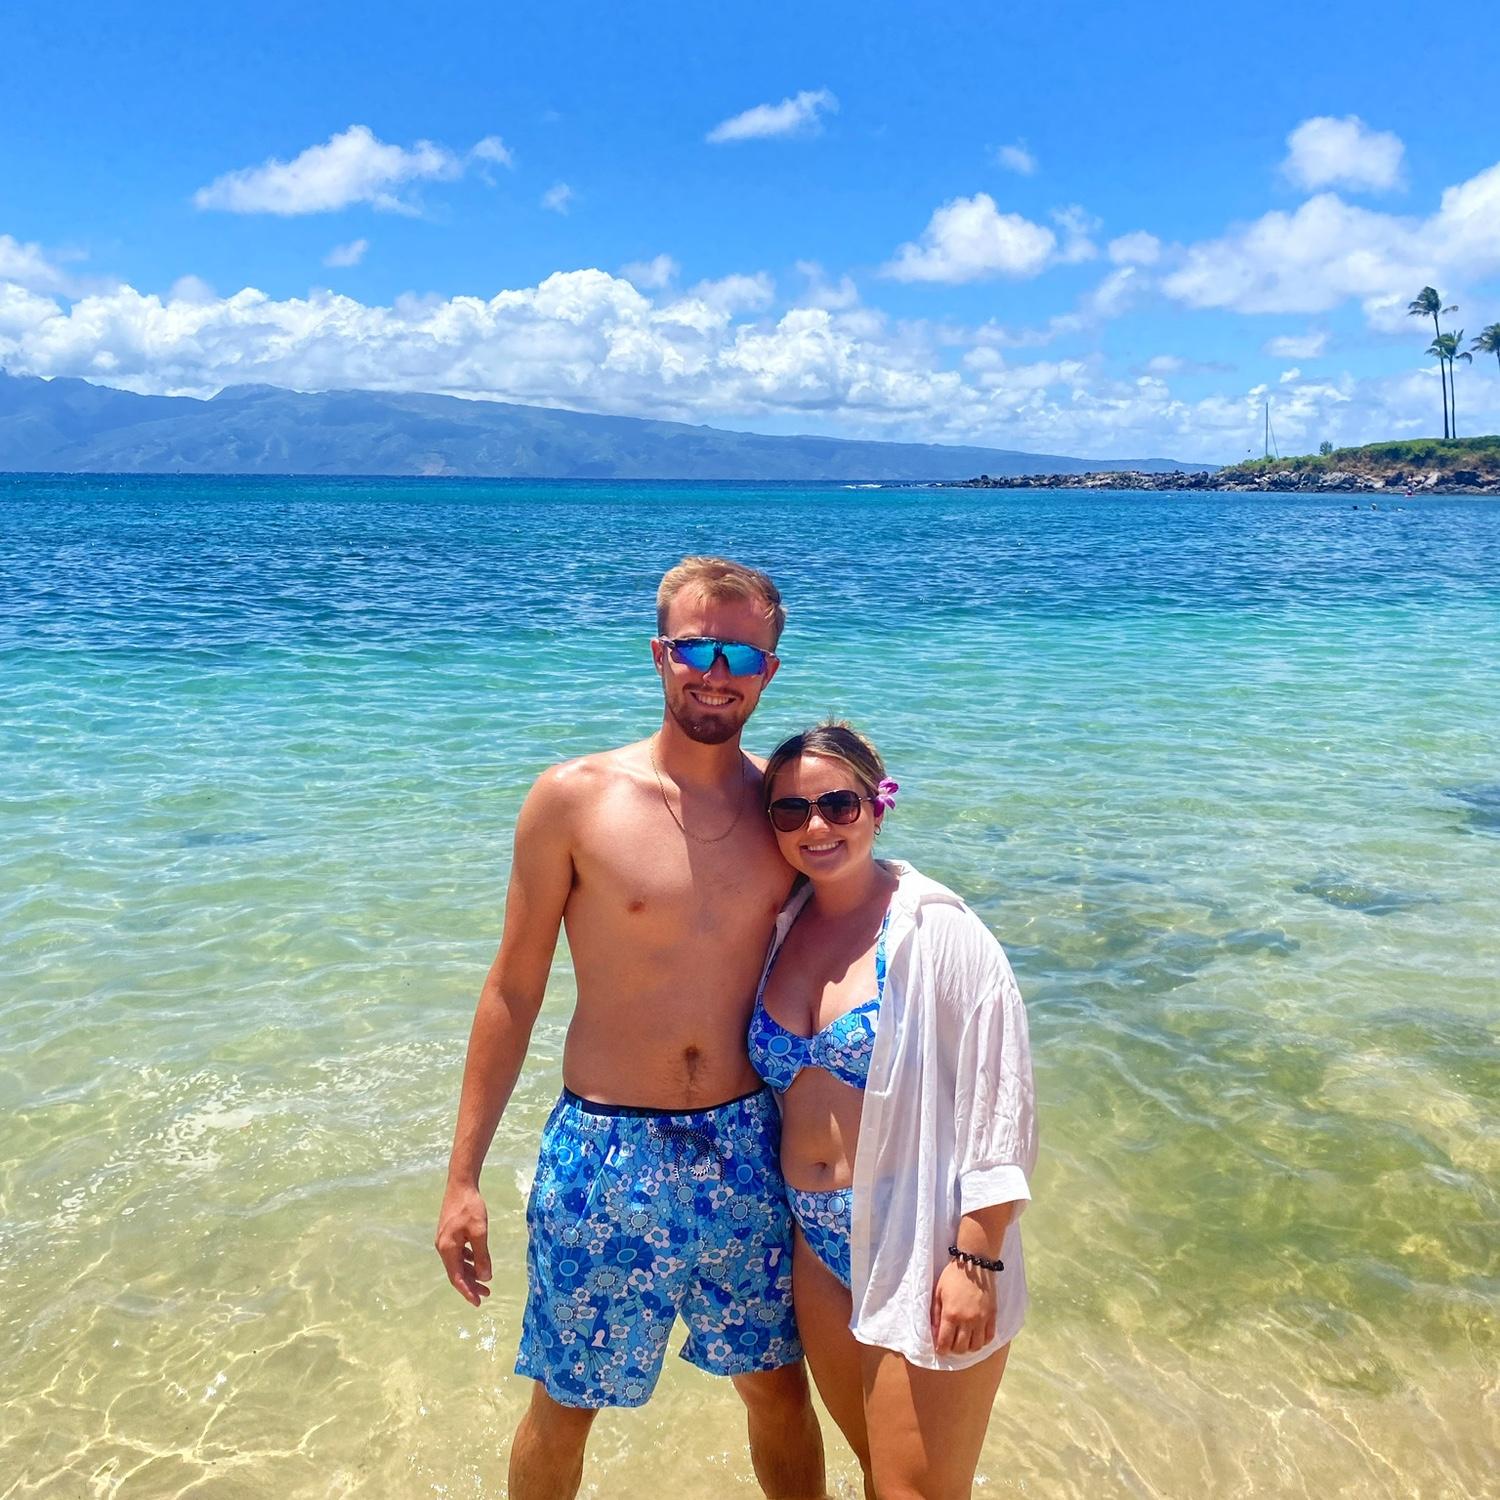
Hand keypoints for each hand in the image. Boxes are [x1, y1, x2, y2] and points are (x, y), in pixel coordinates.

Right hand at [435, 1180, 491, 1305]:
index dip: (468, 1291)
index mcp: (448, 1249)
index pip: (457, 1278)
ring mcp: (444, 1240)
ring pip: (458, 1263)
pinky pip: (458, 1253)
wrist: (460, 1185)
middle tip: (487, 1294)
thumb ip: (481, 1256)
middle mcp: (443, 1247)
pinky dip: (468, 1260)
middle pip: (457, 1272)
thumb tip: (485, 1277)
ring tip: (485, 1280)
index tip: (479, 1302)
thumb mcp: (479, 1232)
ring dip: (471, 1272)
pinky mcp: (449, 1233)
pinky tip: (477, 1261)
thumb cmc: (470, 1208)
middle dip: (471, 1284)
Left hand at [930, 1257, 996, 1355]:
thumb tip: (934, 1332)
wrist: (974, 1264)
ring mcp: (981, 1319)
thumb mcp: (938, 1292)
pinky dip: (983, 1341)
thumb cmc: (952, 1276)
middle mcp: (967, 1320)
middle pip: (961, 1348)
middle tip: (951, 1344)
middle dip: (954, 1349)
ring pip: (976, 1346)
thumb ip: (935, 1314)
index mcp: (951, 1314)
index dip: (941, 1350)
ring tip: (964, 1341)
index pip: (945, 1342)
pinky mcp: (992, 1315)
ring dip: (968, 1347)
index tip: (940, 1349)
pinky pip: (989, 1337)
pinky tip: (977, 1337)